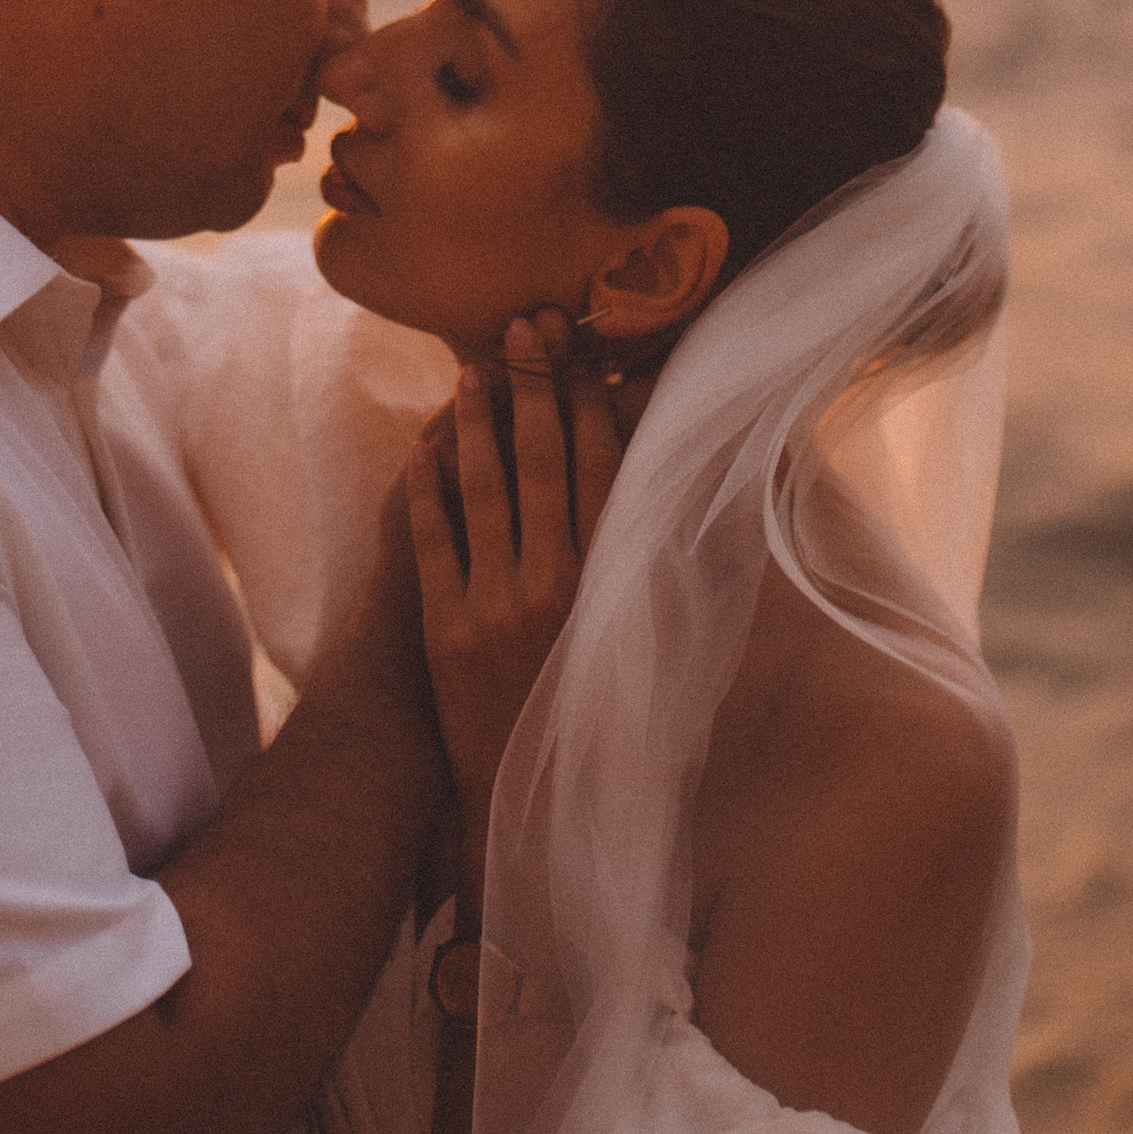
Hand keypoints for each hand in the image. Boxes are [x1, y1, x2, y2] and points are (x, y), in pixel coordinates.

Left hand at [408, 311, 626, 893]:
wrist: (524, 807)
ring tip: (473, 368)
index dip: (591, 407)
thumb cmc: (595, 730)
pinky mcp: (442, 629)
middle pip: (545, 464)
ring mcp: (492, 607)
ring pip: (484, 492)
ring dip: (479, 423)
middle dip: (537, 388)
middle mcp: (553, 589)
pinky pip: (432, 542)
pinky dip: (426, 489)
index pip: (602, 475)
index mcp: (609, 589)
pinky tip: (424, 444)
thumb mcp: (648, 662)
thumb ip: (666, 591)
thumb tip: (708, 520)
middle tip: (526, 325)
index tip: (586, 356)